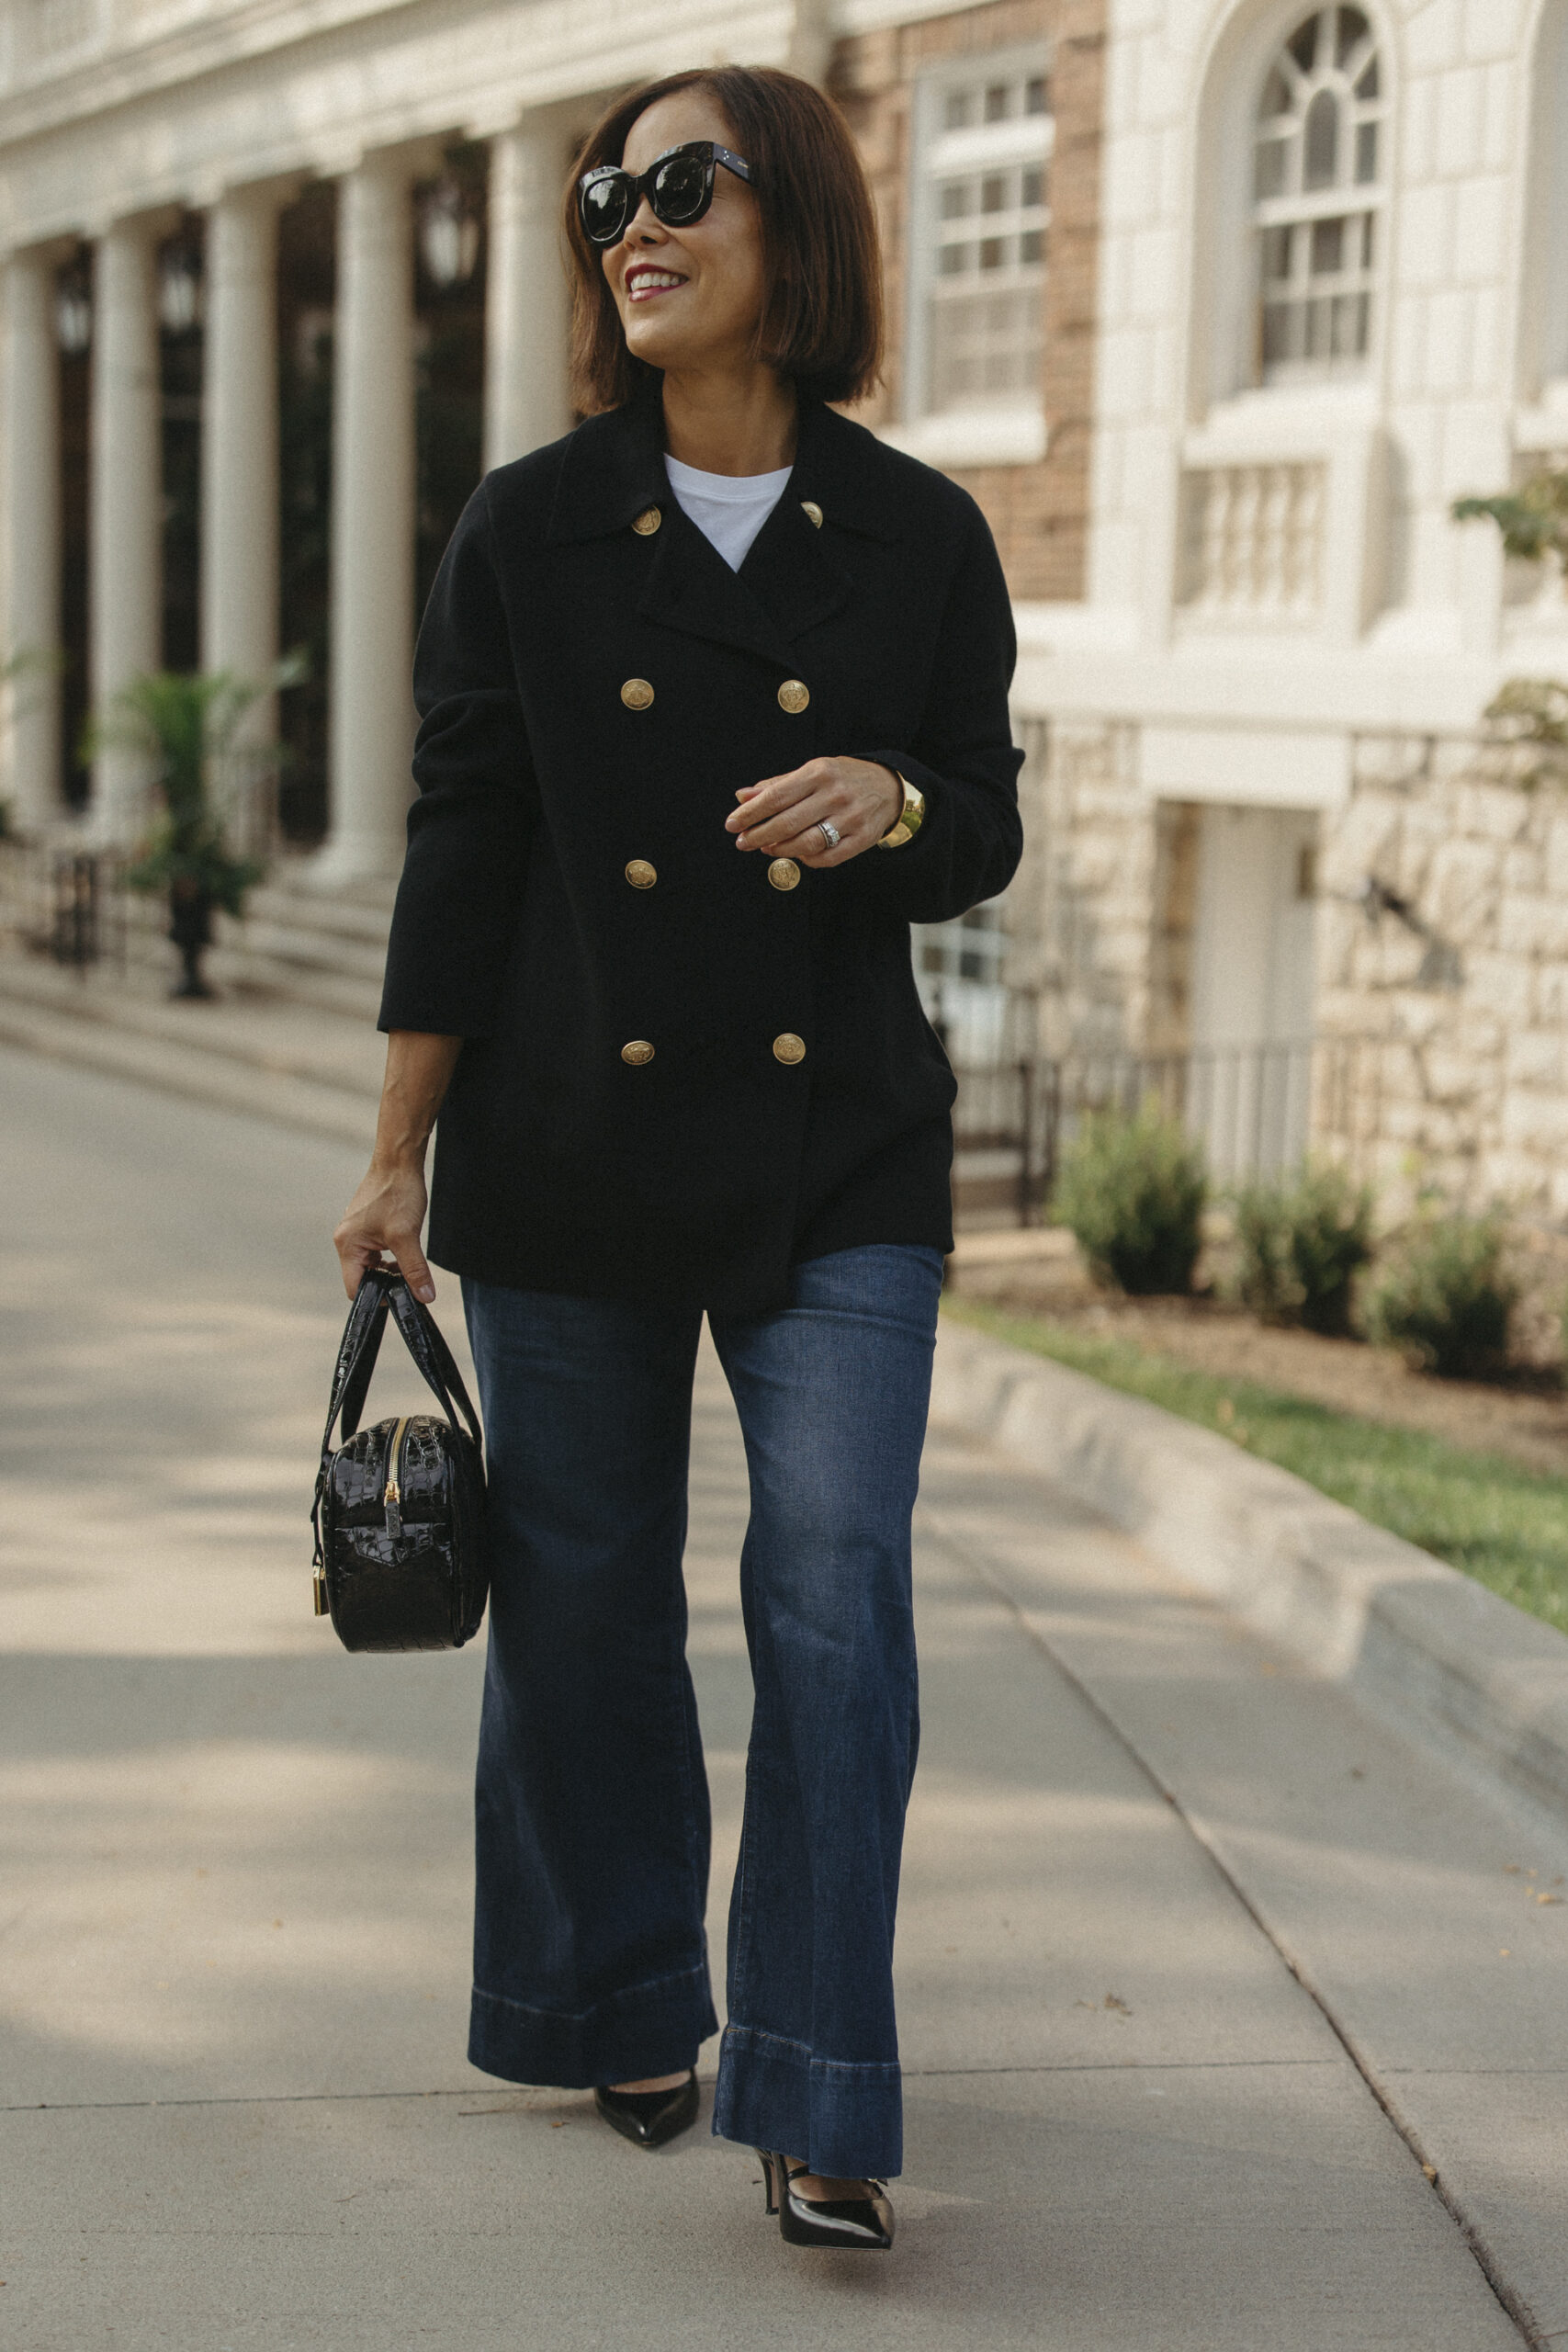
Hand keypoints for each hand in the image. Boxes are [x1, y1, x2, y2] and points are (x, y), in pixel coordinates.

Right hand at [333, 1159, 434, 1303]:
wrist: (399, 1161)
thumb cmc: (396, 1192)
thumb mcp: (407, 1236)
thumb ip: (414, 1269)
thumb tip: (423, 1296)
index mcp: (347, 1245)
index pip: (354, 1288)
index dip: (376, 1296)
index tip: (398, 1295)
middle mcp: (347, 1240)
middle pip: (364, 1277)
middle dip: (386, 1281)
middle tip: (408, 1278)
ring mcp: (356, 1233)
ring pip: (372, 1265)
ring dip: (390, 1269)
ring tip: (408, 1262)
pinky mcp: (367, 1227)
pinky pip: (376, 1252)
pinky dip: (391, 1257)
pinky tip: (405, 1250)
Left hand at [726, 757, 901, 865]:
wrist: (890, 787)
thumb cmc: (843, 778)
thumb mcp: (812, 771)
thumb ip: (777, 785)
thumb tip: (742, 796)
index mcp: (819, 773)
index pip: (776, 795)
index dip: (750, 812)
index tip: (732, 824)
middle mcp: (835, 794)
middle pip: (788, 822)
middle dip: (759, 835)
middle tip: (742, 842)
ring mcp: (851, 818)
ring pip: (806, 843)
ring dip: (780, 850)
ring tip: (766, 848)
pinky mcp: (862, 839)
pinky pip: (827, 858)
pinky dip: (807, 860)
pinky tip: (797, 854)